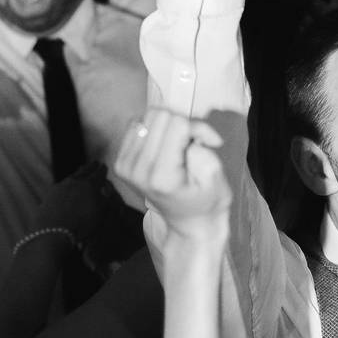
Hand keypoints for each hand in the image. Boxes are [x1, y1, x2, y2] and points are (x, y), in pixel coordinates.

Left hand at [31, 162, 112, 242]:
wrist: (52, 232)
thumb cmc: (81, 225)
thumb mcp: (100, 214)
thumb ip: (104, 200)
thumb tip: (105, 192)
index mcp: (90, 185)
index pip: (98, 174)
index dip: (102, 170)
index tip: (104, 166)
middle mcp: (76, 182)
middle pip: (84, 171)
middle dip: (91, 167)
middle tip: (94, 163)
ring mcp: (61, 187)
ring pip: (72, 176)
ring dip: (78, 173)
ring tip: (81, 171)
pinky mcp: (50, 194)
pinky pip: (62, 184)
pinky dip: (67, 183)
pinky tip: (66, 185)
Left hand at [115, 109, 232, 247]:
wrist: (188, 221)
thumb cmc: (207, 200)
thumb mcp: (217, 178)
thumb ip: (204, 152)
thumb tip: (186, 133)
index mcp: (162, 177)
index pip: (178, 124)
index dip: (199, 128)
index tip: (210, 143)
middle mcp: (138, 170)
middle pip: (160, 116)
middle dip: (182, 124)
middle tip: (194, 143)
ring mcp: (126, 166)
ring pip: (147, 116)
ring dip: (168, 126)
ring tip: (179, 145)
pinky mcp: (120, 162)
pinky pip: (136, 125)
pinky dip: (154, 130)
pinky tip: (165, 146)